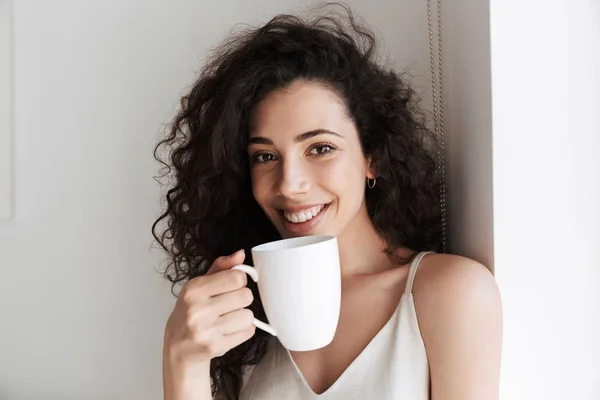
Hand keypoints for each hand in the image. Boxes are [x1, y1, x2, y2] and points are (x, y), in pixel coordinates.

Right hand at [163, 250, 255, 368]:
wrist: (178, 347)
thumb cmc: (191, 312)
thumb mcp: (200, 285)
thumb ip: (221, 267)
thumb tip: (241, 254)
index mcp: (194, 289)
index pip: (236, 277)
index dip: (239, 281)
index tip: (232, 286)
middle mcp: (198, 309)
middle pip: (246, 296)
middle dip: (242, 299)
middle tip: (230, 304)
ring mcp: (206, 330)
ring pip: (248, 315)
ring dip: (243, 316)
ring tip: (229, 318)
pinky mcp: (216, 346)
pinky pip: (248, 332)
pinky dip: (244, 330)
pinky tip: (229, 330)